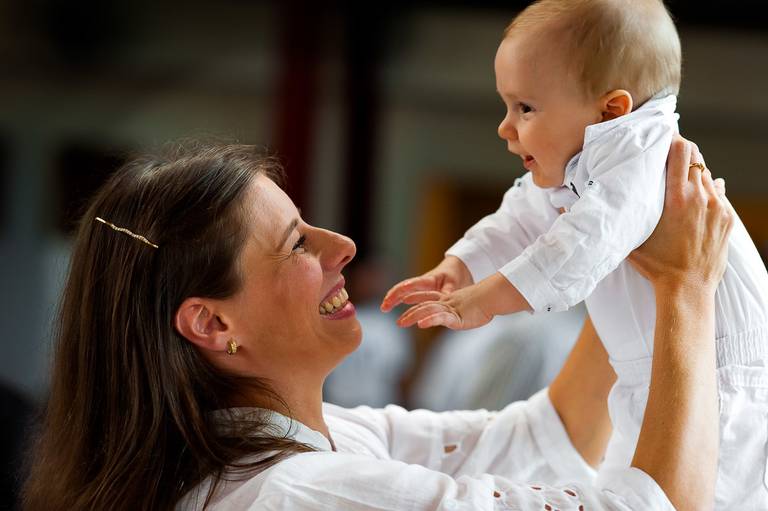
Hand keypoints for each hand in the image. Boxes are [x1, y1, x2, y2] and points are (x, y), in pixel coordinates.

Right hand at [380, 255, 472, 311]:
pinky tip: (390, 306)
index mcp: (430, 279)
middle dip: (393, 295)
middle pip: (404, 286)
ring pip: (402, 290)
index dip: (408, 287)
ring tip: (383, 308)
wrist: (456, 269)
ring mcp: (419, 286)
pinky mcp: (419, 290)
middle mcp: (421, 282)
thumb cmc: (456, 275)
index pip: (417, 283)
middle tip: (384, 306)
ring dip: (392, 298)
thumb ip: (449, 291)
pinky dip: (397, 299)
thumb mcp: (455, 283)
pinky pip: (405, 294)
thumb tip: (444, 297)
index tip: (401, 290)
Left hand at [394, 281, 494, 329]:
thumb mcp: (471, 305)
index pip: (429, 297)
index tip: (405, 299)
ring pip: (428, 310)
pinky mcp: (456, 315)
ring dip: (413, 316)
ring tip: (401, 323)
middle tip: (398, 322)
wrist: (494, 296)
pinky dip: (430, 320)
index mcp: (450, 299)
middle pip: (424, 305)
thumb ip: (464, 308)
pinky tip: (421, 324)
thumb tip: (471, 311)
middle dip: (410, 313)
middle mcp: (447, 303)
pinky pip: (440, 317)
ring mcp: (451, 308)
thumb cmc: (488, 300)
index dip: (416, 297)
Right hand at [628, 136, 732, 291]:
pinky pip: (718, 193)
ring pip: (707, 175)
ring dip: (693, 172)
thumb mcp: (633, 236)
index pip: (681, 150)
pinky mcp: (727, 218)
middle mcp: (701, 197)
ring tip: (679, 180)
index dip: (672, 139)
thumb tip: (589, 202)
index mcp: (677, 197)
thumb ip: (624, 212)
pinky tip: (696, 197)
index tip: (663, 137)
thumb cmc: (656, 264)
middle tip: (667, 155)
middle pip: (696, 157)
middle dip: (681, 153)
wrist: (688, 288)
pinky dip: (707, 190)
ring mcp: (718, 207)